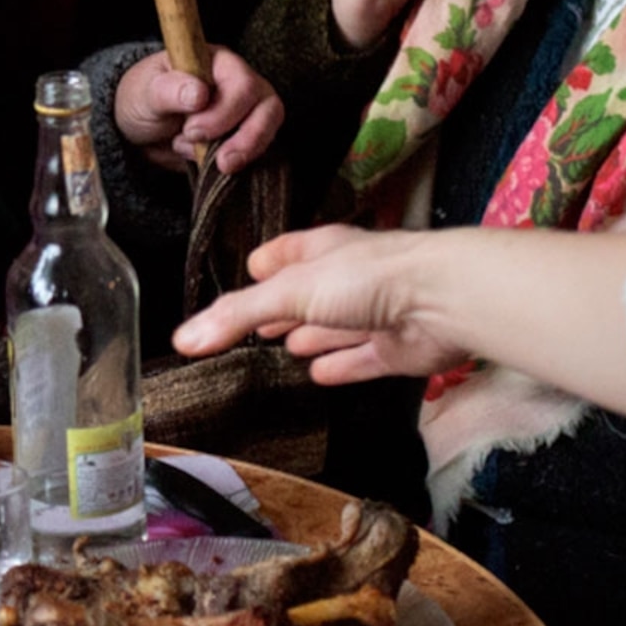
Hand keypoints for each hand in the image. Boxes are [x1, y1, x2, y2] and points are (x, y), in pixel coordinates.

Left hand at [113, 47, 284, 174]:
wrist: (138, 129)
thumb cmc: (142, 98)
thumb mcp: (144, 92)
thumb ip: (168, 90)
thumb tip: (199, 93)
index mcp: (217, 62)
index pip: (241, 83)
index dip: (224, 111)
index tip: (192, 131)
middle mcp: (238, 84)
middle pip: (267, 107)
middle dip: (245, 137)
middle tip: (218, 159)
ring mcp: (245, 112)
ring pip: (268, 128)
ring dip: (247, 151)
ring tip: (219, 166)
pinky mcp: (242, 137)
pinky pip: (258, 151)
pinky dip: (240, 163)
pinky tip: (210, 166)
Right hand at [171, 224, 468, 382]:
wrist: (442, 300)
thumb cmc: (365, 277)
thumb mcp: (287, 291)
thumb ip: (236, 316)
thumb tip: (184, 338)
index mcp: (320, 251)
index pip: (280, 257)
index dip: (259, 269)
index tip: (239, 282)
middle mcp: (346, 279)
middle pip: (304, 296)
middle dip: (279, 309)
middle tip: (249, 327)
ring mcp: (372, 314)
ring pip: (331, 328)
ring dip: (308, 337)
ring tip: (280, 349)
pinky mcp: (393, 349)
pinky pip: (358, 360)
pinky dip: (338, 366)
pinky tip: (318, 374)